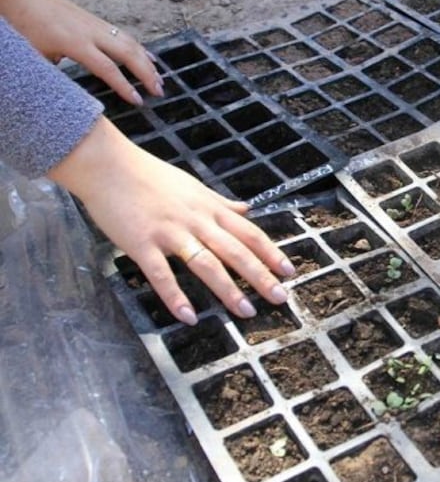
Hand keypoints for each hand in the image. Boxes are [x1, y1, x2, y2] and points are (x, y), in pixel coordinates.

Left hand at [0, 0, 162, 105]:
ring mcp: (97, 25)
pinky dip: (141, 49)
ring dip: (148, 62)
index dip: (125, 86)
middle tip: (159, 92)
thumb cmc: (25, 27)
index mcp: (75, 43)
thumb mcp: (36, 55)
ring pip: (131, 43)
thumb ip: (56, 73)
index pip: (108, 68)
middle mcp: (91, 33)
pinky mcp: (98, 21)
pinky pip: (125, 36)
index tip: (138, 101)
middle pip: (128, 54)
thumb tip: (71, 91)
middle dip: (147, 74)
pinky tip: (151, 58)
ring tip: (160, 80)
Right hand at [47, 116, 295, 325]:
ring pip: (206, 263)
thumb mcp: (193, 186)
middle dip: (260, 275)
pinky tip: (188, 316)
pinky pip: (161, 274)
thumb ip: (221, 203)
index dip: (270, 252)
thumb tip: (247, 210)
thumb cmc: (149, 176)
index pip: (248, 232)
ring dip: (228, 289)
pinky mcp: (141, 244)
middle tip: (280, 297)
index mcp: (209, 208)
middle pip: (235, 250)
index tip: (289, 271)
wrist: (108, 165)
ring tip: (246, 311)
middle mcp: (196, 220)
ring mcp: (169, 232)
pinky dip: (175, 296)